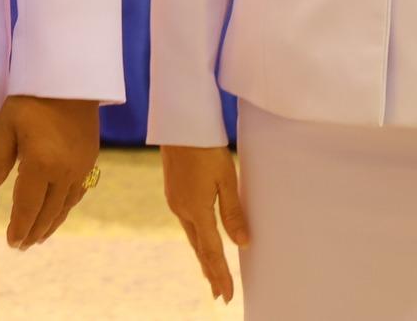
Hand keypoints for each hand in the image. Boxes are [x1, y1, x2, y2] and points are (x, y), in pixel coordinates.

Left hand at [0, 95, 99, 249]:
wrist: (71, 78)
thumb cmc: (32, 98)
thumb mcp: (6, 125)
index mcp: (41, 165)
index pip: (28, 207)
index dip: (20, 227)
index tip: (12, 242)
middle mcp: (64, 171)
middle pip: (48, 211)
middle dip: (35, 231)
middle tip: (23, 245)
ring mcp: (81, 167)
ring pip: (66, 206)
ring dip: (52, 223)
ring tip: (39, 236)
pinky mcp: (90, 159)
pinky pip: (78, 193)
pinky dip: (66, 207)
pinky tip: (60, 210)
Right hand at [160, 144, 249, 303]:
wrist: (180, 121)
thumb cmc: (207, 147)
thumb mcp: (226, 178)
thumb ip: (233, 213)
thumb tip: (242, 244)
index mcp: (195, 209)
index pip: (211, 251)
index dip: (220, 274)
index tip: (227, 296)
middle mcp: (181, 209)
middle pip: (198, 248)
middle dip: (210, 271)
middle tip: (220, 294)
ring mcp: (175, 200)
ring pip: (192, 236)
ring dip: (203, 256)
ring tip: (211, 274)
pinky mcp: (173, 191)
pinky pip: (187, 223)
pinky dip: (197, 238)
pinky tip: (201, 239)